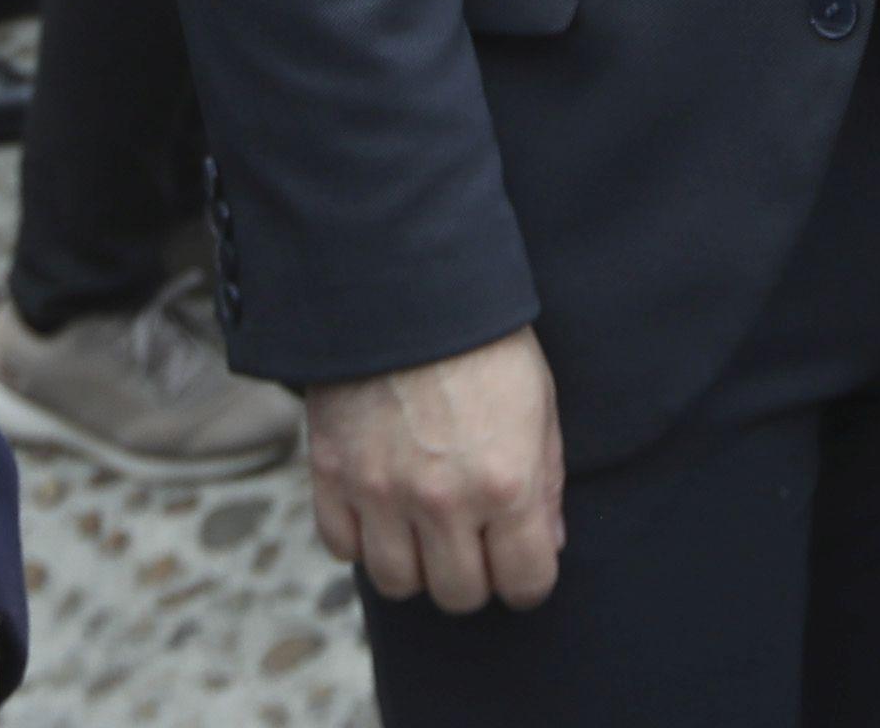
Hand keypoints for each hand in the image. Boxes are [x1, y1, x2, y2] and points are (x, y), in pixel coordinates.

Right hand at [309, 327, 564, 612]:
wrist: (404, 284)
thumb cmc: (484, 341)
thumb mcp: (539, 403)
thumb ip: (547, 482)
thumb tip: (548, 544)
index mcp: (506, 483)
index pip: (524, 584)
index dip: (527, 578)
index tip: (520, 561)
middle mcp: (443, 501)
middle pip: (459, 595)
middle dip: (473, 576)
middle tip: (472, 541)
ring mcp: (381, 492)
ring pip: (398, 583)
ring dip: (415, 564)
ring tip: (423, 527)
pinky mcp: (332, 475)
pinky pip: (342, 547)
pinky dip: (360, 537)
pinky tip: (379, 505)